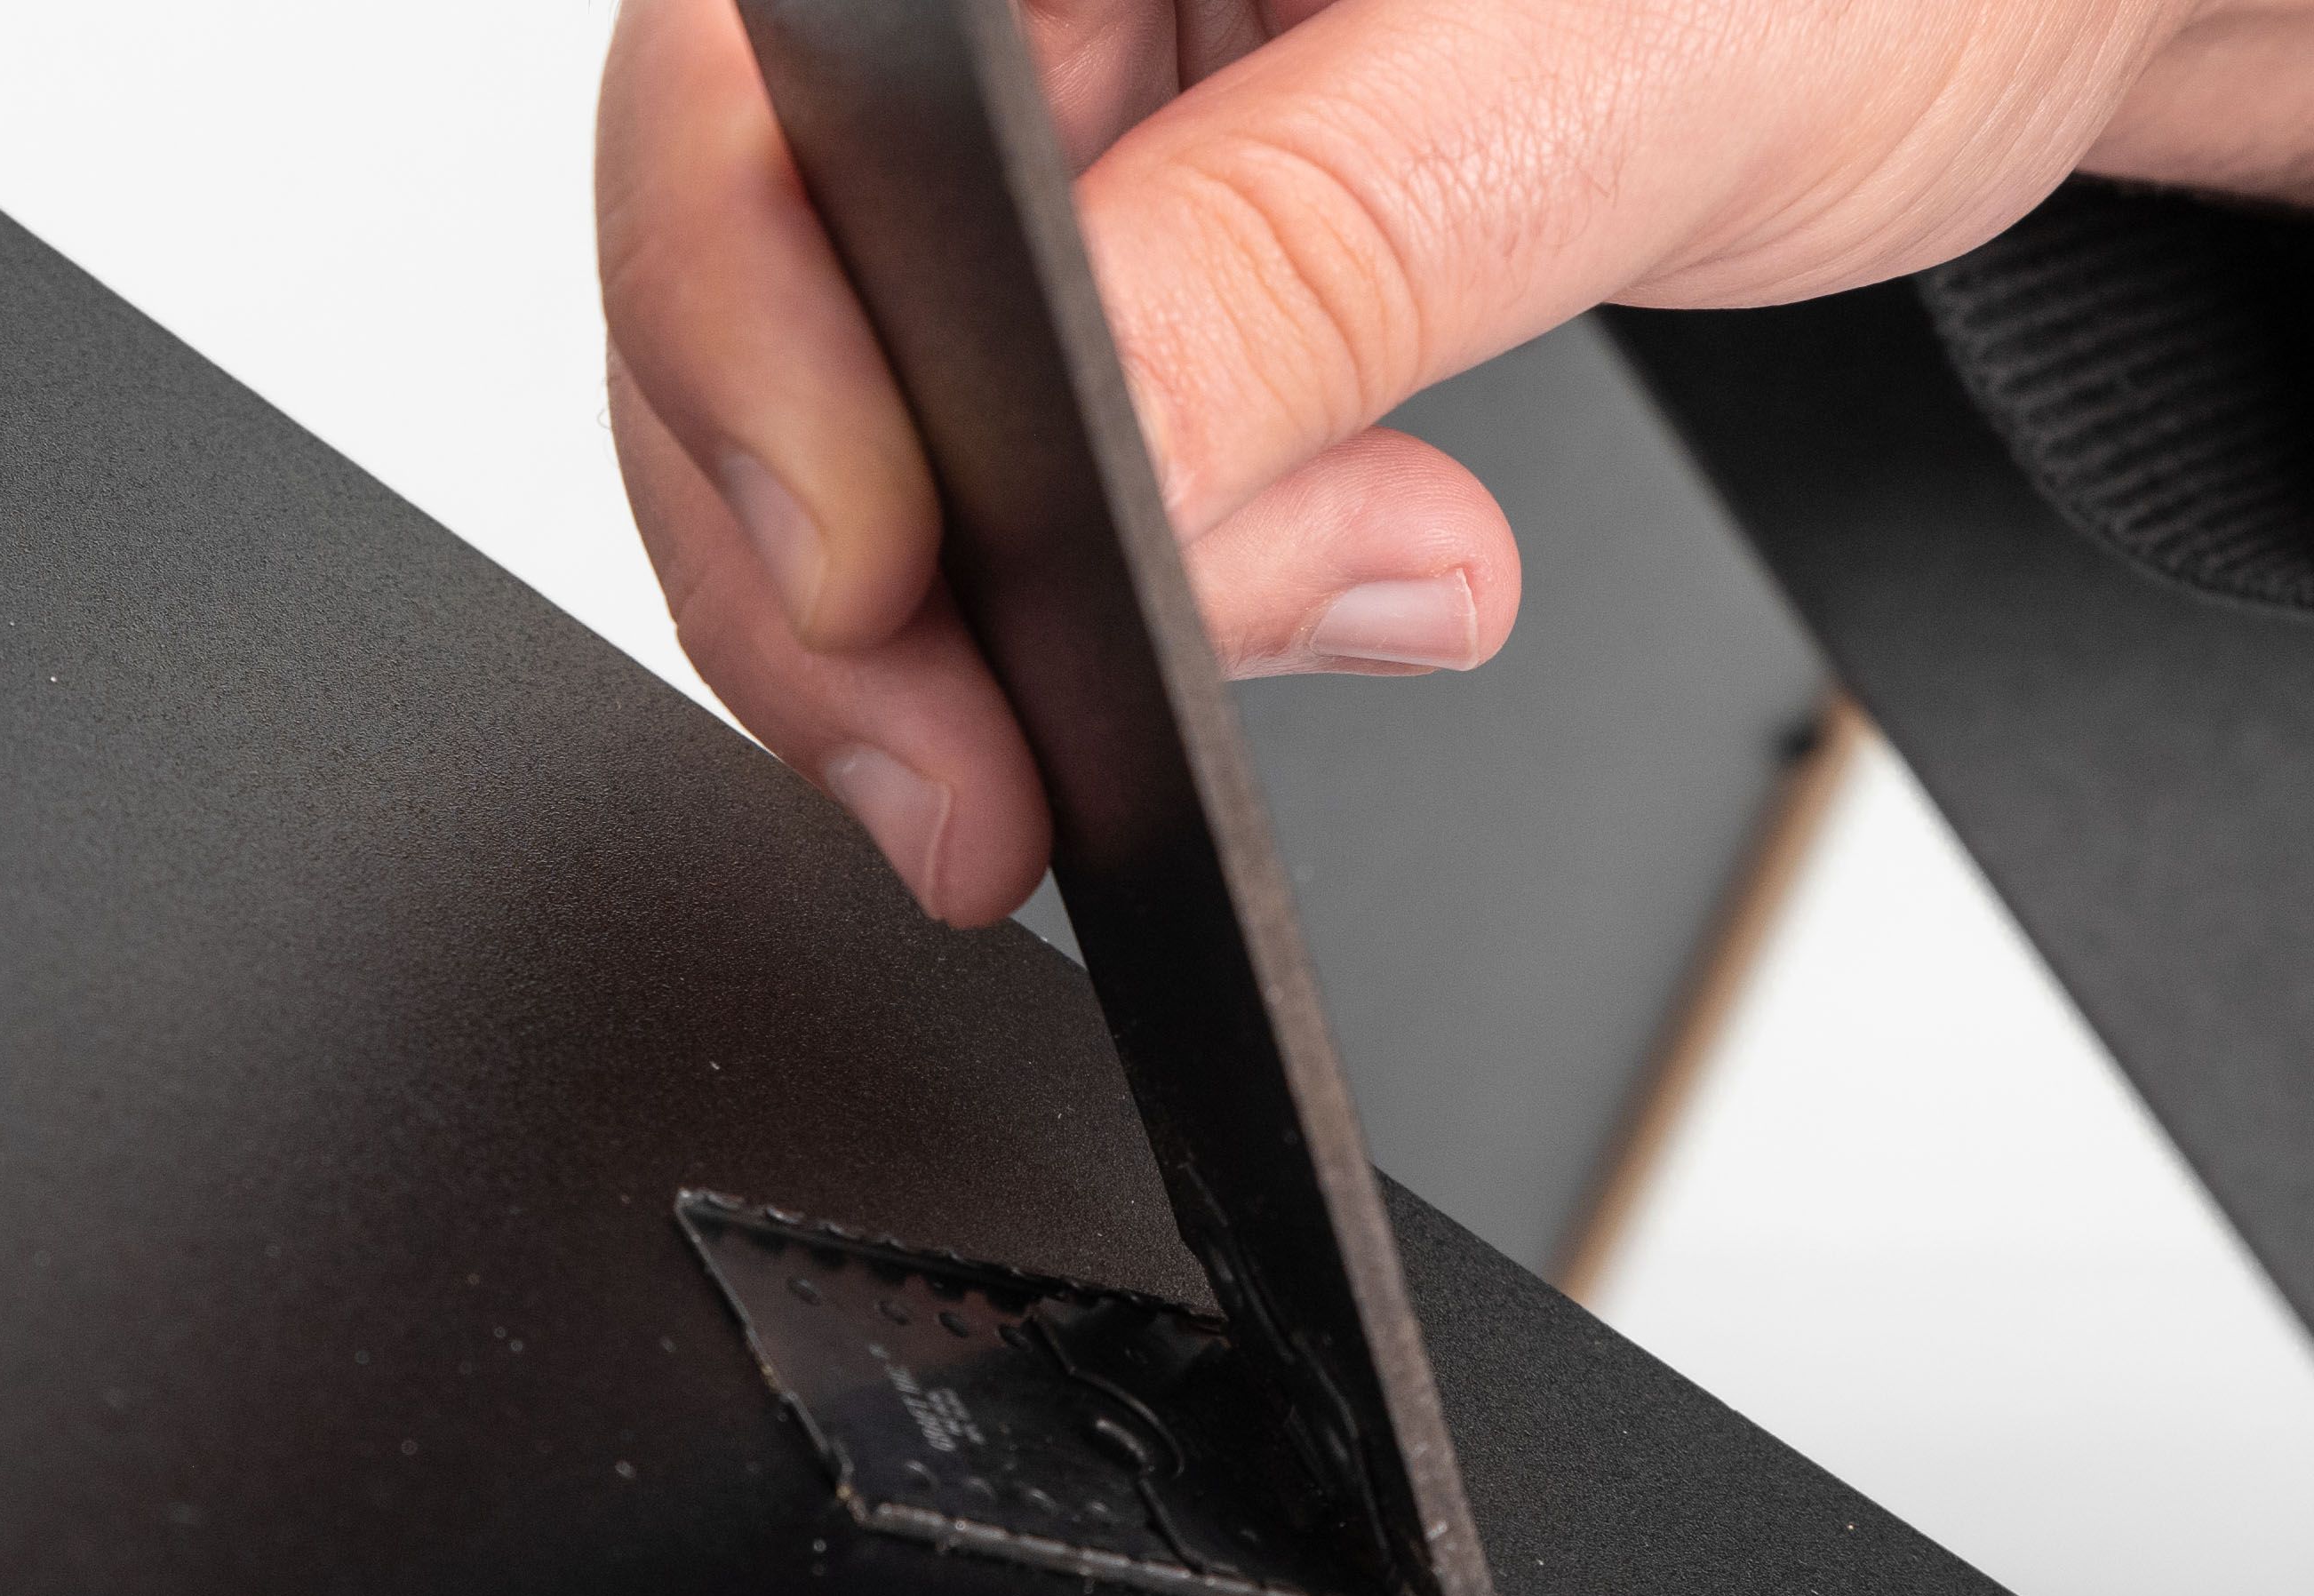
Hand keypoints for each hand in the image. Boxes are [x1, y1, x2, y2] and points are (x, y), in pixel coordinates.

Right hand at [597, 0, 2313, 922]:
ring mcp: (1077, 103)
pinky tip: (1345, 568)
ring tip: (1354, 595)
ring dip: (1041, 619)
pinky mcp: (1157, 242)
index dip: (750, 376)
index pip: (736, 104)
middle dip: (865, 590)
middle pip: (760, 301)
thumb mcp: (1577, 88)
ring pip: (883, 420)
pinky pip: (1041, 461)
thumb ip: (1293, 274)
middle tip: (994, 789)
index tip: (881, 610)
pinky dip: (1152, 588)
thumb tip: (1088, 493)